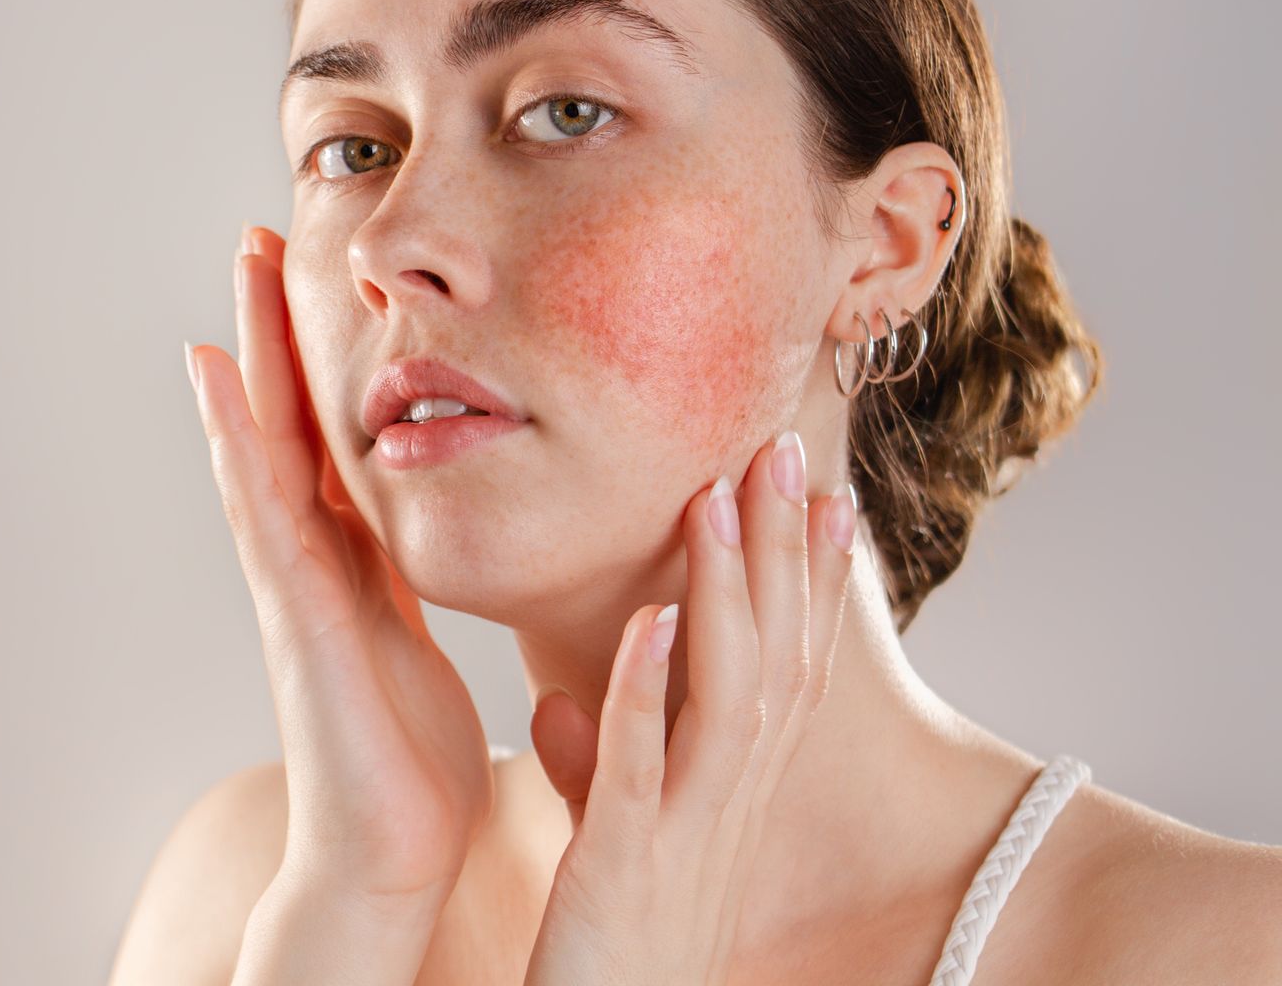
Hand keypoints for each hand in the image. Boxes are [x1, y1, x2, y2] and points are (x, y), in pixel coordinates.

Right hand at [185, 225, 494, 906]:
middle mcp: (312, 558)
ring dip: (249, 353)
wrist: (386, 858)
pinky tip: (214, 373)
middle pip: (288, 419)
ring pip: (263, 442)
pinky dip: (234, 436)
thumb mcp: (422, 642)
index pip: (332, 435)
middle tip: (261, 234)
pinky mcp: (292, 613)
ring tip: (238, 268)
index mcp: (353, 561)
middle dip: (275, 327)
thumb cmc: (408, 765)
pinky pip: (260, 507)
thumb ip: (416, 583)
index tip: (314, 277)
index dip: (319, 357)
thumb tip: (434, 534)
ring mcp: (291, 581)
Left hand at [521, 430, 858, 983]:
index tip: (823, 493)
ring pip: (726, 695)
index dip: (810, 582)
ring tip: (719, 497)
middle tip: (784, 450)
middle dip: (783, 553)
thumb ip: (593, 767)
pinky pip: (643, 770)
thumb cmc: (603, 953)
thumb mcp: (607, 846)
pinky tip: (654, 620)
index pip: (787, 670)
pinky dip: (648, 692)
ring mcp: (685, 837)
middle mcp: (728, 809)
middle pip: (775, 659)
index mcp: (729, 798)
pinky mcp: (625, 868)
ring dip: (726, 593)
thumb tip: (562, 699)